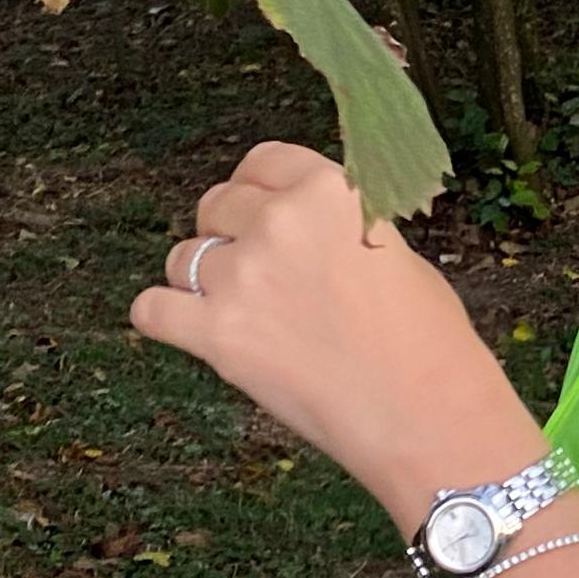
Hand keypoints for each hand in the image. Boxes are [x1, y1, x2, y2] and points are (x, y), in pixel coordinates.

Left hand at [130, 143, 545, 532]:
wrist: (426, 416)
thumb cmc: (426, 341)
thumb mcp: (393, 249)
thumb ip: (335, 224)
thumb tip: (297, 222)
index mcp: (330, 190)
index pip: (263, 162)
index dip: (258, 189)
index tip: (259, 212)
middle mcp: (281, 222)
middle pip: (216, 205)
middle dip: (229, 234)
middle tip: (257, 275)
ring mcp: (244, 277)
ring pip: (182, 259)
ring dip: (201, 281)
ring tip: (241, 314)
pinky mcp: (218, 335)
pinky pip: (152, 310)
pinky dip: (163, 319)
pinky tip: (186, 328)